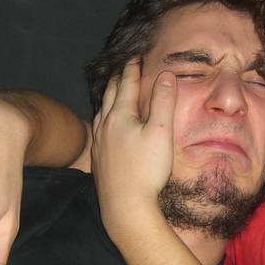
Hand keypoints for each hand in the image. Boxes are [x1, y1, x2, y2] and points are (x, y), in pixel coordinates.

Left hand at [90, 60, 176, 234]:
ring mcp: (99, 142)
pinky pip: (99, 127)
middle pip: (110, 94)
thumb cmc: (146, 169)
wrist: (125, 206)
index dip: (132, 69)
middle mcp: (105, 125)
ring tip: (115, 91)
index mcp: (120, 115)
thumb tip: (166, 75)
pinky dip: (105, 116)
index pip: (126, 84)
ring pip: (101, 110)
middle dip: (118, 78)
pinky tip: (107, 125)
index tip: (136, 57)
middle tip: (125, 68)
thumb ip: (163, 101)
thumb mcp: (161, 132)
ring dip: (109, 97)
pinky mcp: (98, 158)